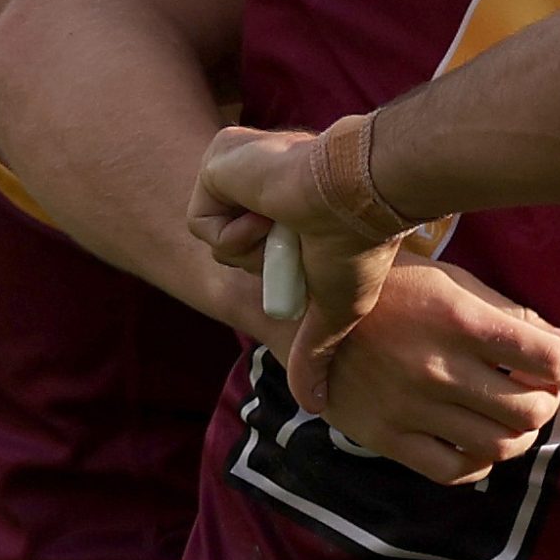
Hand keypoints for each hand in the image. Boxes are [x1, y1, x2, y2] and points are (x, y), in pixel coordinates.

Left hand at [192, 125, 401, 411]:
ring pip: (213, 234)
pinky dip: (231, 231)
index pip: (257, 253)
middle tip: (298, 245)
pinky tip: (268, 213)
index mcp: (293, 208)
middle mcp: (266, 183)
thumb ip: (315, 349)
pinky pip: (201, 219)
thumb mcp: (335, 307)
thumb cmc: (358, 246)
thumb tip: (317, 403)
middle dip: (261, 260)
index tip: (305, 264)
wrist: (355, 192)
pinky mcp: (219, 156)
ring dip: (249, 247)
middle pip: (230, 246)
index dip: (272, 270)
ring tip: (288, 224)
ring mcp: (242, 167)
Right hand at [252, 257, 559, 486]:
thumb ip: (518, 317)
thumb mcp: (458, 286)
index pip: (545, 358)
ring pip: (497, 445)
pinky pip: (451, 470)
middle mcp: (438, 367)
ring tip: (513, 417)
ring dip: (520, 436)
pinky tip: (481, 442)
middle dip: (548, 403)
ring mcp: (410, 407)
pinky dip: (481, 463)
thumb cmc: (397, 291)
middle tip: (539, 391)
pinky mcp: (384, 437)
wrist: (310, 316)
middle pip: (528, 409)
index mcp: (462, 320)